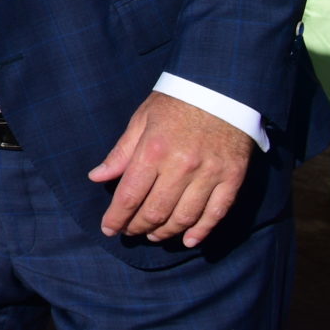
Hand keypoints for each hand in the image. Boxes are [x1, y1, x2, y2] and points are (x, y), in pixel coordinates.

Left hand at [88, 91, 254, 247]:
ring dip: (165, 232)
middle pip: (155, 211)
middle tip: (129, 232)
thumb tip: (97, 177)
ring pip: (184, 217)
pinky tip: (188, 240)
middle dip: (137, 227)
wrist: (221, 88)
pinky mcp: (232, 178)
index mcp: (153, 150)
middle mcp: (181, 166)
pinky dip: (201, 231)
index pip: (129, 195)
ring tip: (152, 236)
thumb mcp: (141, 120)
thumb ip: (121, 152)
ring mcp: (209, 174)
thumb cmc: (175, 102)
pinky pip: (216, 213)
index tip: (108, 229)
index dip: (116, 217)